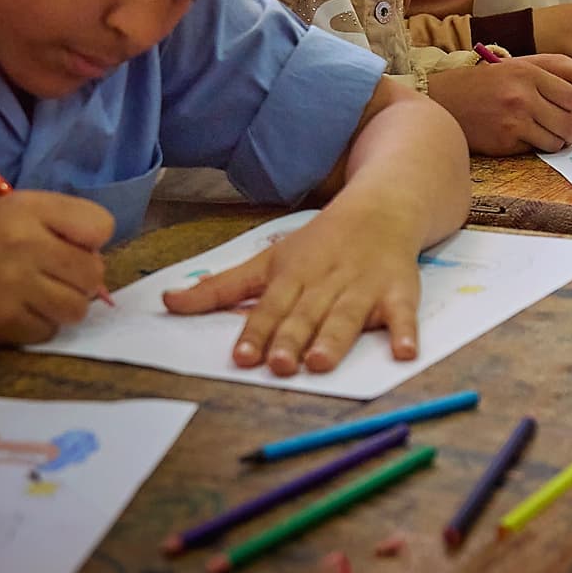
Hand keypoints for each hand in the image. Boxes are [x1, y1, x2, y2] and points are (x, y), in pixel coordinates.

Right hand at [0, 191, 114, 344]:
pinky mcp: (4, 320)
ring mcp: (15, 284)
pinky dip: (38, 327)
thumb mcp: (12, 211)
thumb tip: (97, 260)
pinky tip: (16, 313)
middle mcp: (26, 243)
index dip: (91, 240)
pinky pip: (48, 332)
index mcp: (30, 208)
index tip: (71, 246)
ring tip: (38, 298)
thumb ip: (59, 225)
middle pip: (93, 273)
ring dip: (63, 308)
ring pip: (77, 308)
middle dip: (81, 280)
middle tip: (55, 279)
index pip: (100, 225)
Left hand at [162, 199, 425, 375]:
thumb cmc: (320, 243)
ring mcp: (364, 287)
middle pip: (307, 313)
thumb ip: (221, 288)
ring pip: (347, 315)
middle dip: (292, 338)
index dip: (256, 331)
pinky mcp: (399, 292)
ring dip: (335, 338)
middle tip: (279, 364)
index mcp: (294, 274)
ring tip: (321, 362)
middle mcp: (327, 281)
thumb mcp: (268, 260)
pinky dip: (404, 332)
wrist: (382, 207)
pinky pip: (403, 315)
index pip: (271, 306)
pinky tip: (403, 352)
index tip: (243, 356)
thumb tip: (167, 303)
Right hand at [426, 56, 571, 154]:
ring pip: (564, 134)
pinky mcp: (510, 131)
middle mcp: (532, 81)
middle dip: (570, 125)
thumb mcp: (521, 72)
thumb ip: (554, 83)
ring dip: (553, 139)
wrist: (442, 99)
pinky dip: (535, 146)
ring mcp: (520, 107)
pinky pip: (542, 147)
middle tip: (552, 126)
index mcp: (540, 63)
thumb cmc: (485, 88)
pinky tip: (515, 136)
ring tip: (527, 129)